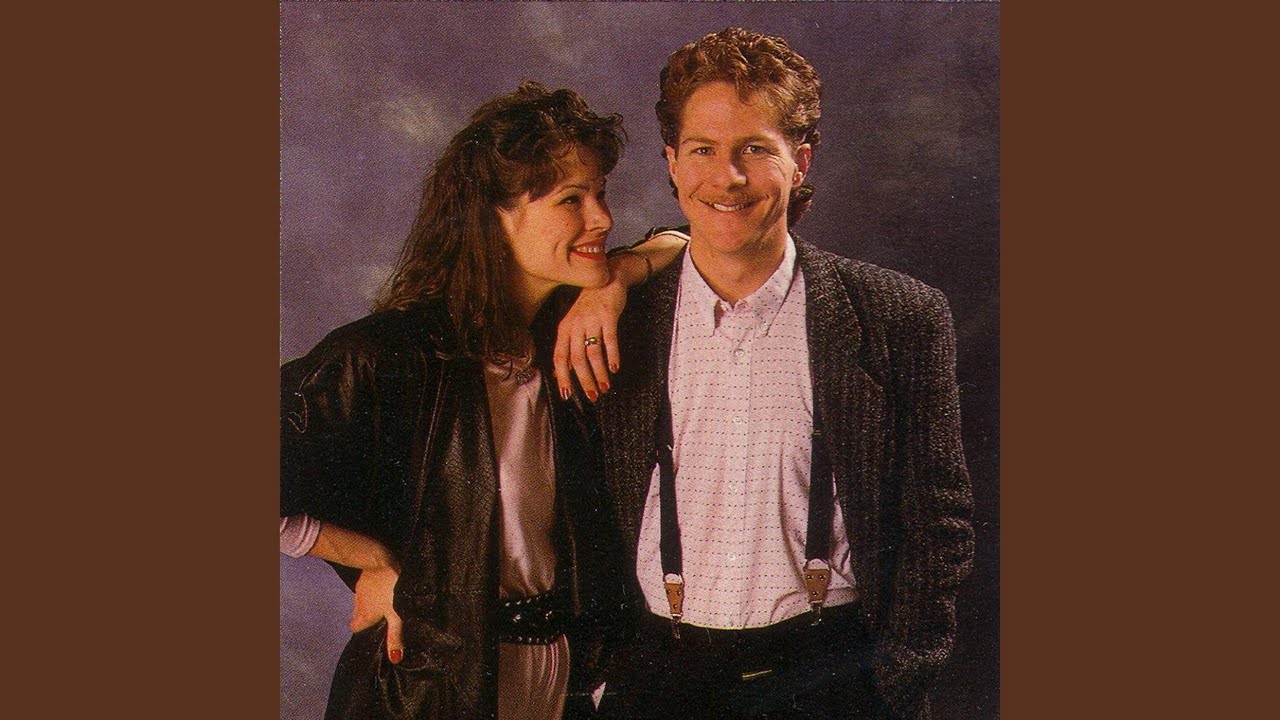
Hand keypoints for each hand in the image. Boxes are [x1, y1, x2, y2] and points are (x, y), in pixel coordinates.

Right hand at [351, 564, 404, 663]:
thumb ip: (395, 636)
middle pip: (359, 614)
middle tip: (384, 614)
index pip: (356, 628)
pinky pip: (368, 586)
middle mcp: (357, 604)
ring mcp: (359, 589)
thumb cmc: (391, 590)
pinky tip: (386, 584)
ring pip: (363, 600)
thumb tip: (395, 659)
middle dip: (369, 615)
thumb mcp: (396, 615)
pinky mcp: (365, 575)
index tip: (375, 628)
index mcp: (362, 616)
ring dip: (373, 600)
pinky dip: (375, 587)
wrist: (381, 559)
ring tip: (388, 598)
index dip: (365, 629)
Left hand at [554, 280, 627, 401]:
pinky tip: (615, 368)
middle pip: (577, 359)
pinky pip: (610, 339)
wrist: (607, 279)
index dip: (563, 377)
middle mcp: (575, 325)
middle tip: (592, 396)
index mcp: (564, 329)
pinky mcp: (608, 315)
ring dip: (600, 373)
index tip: (567, 395)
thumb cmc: (590, 306)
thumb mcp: (574, 325)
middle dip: (585, 380)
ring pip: (593, 352)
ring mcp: (591, 320)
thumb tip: (559, 374)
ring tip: (605, 386)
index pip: (560, 358)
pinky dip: (613, 356)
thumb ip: (568, 348)